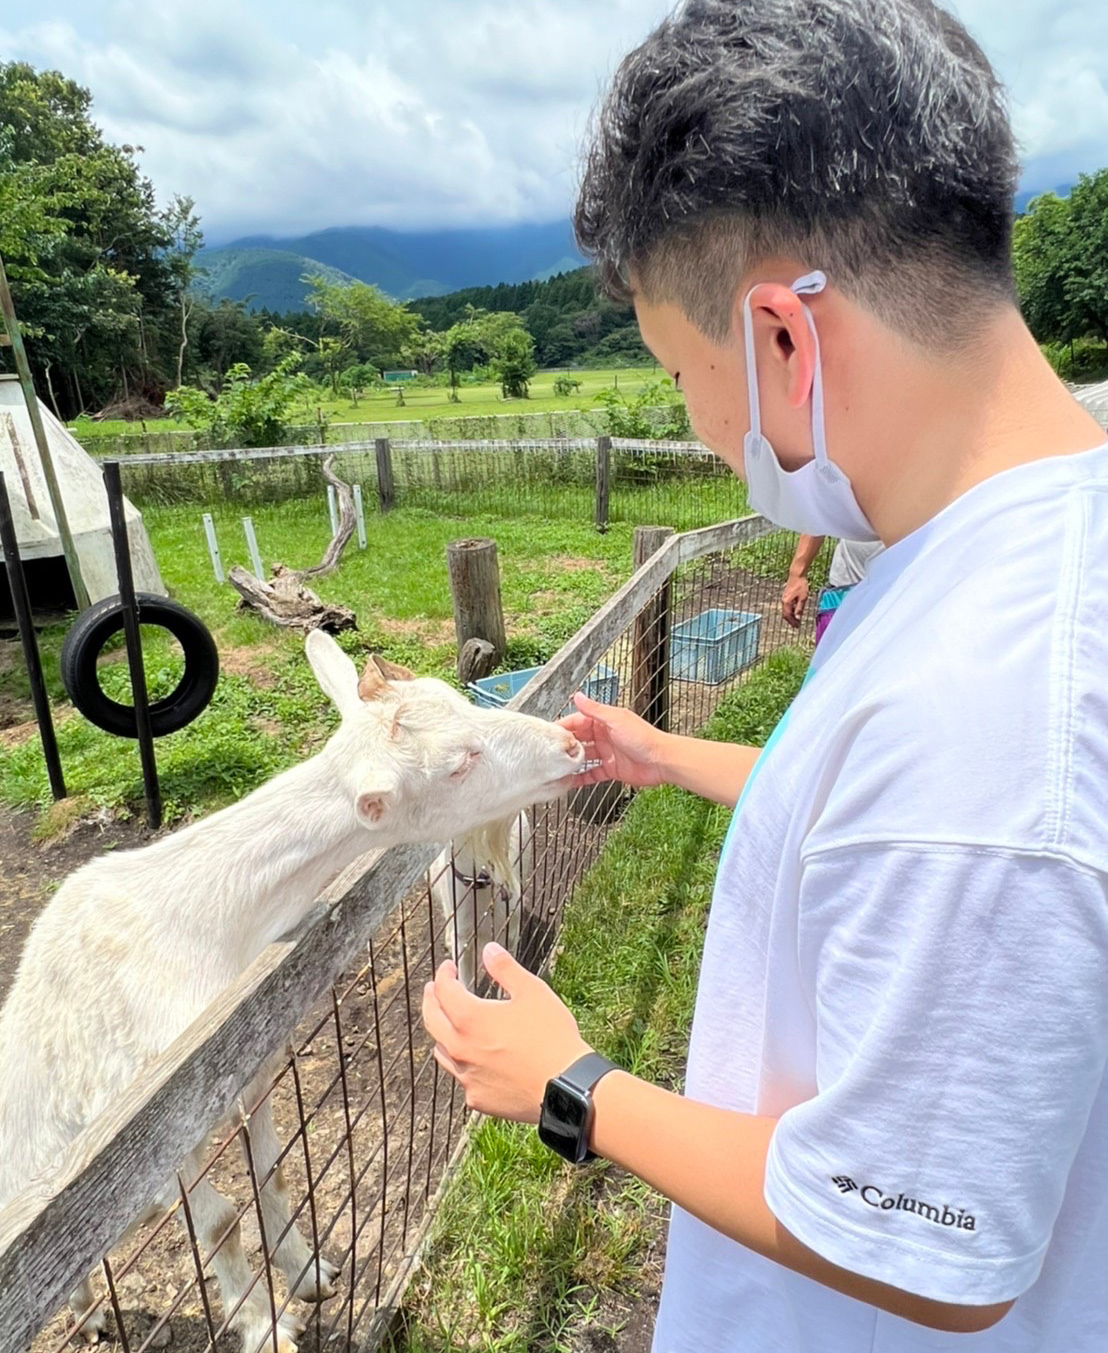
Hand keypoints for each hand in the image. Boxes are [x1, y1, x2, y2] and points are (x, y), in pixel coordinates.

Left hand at [422, 943, 590, 1121]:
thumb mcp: (532, 992)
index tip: (449, 968)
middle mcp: (460, 1048)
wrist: (566, 1086)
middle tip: (434, 989)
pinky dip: (462, 1062)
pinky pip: (461, 1077)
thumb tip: (489, 950)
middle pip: (431, 1020)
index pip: (443, 990)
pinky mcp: (477, 1098)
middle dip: (431, 1000)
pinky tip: (474, 1059)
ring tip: (449, 1023)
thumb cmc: (551, 1037)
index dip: (444, 975)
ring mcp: (466, 1076)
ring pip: (442, 1051)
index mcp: (470, 1018)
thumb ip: (505, 969)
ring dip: (442, 1032)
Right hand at [559, 692, 668, 788]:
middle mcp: (604, 736)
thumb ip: (595, 709)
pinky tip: (571, 781)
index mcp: (604, 721)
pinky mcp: (611, 769)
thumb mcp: (616, 719)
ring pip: (584, 757)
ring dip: (571, 762)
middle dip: (565, 745)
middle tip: (550, 752)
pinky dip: (582, 778)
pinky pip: (592, 774)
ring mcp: (607, 753)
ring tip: (557, 767)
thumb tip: (578, 696)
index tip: (550, 734)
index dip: (563, 727)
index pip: (577, 721)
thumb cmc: (644, 738)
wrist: (662, 760)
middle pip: (578, 739)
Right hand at [781, 576, 809, 627]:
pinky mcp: (786, 596)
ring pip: (786, 610)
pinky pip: (787, 606)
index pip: (787, 616)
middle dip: (791, 621)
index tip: (797, 626)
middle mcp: (783, 601)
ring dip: (791, 616)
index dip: (792, 622)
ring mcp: (784, 598)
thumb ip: (799, 608)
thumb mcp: (803, 598)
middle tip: (797, 625)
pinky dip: (790, 611)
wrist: (797, 574)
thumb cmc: (801, 585)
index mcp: (787, 602)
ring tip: (797, 620)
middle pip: (785, 614)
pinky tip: (796, 611)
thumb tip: (798, 618)